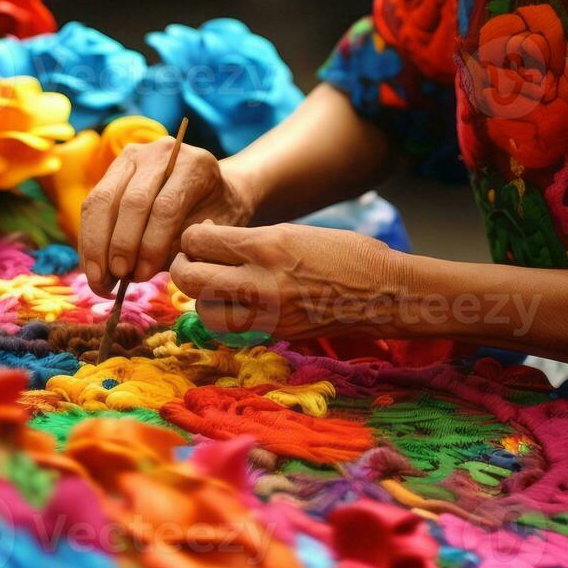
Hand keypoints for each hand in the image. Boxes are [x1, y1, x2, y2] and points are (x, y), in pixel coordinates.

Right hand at [80, 139, 255, 295]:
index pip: (166, 206)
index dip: (151, 244)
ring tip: (100, 280)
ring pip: (103, 200)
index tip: (143, 276)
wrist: (209, 192)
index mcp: (195, 165)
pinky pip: (92, 204)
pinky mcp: (113, 169)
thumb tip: (143, 269)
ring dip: (96, 245)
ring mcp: (133, 157)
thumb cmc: (214, 217)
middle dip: (121, 245)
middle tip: (119, 279)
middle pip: (132, 201)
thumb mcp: (212, 233)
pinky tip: (93, 267)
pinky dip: (89, 239)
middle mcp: (162, 153)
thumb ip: (185, 248)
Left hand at [170, 223, 405, 340]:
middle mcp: (262, 281)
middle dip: (183, 267)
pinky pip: (231, 330)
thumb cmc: (343, 253)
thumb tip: (208, 245)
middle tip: (193, 262)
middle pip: (190, 278)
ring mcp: (268, 314)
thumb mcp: (291, 232)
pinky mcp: (275, 335)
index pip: (199, 241)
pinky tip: (236, 305)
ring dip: (201, 298)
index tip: (199, 237)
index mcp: (267, 245)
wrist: (383, 291)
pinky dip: (225, 318)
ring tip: (214, 287)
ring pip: (203, 311)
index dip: (191, 238)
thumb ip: (248, 242)